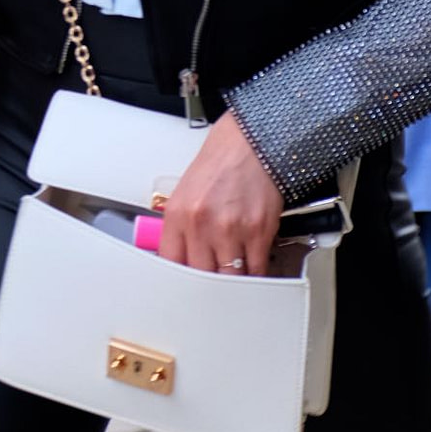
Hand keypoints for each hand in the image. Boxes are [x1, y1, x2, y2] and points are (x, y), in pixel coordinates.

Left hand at [158, 113, 283, 277]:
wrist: (251, 143)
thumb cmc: (221, 163)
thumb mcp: (186, 192)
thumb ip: (181, 228)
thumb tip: (180, 259)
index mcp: (178, 215)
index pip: (171, 264)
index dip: (179, 281)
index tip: (185, 288)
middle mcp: (202, 224)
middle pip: (200, 276)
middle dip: (206, 285)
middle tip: (212, 288)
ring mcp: (231, 229)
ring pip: (229, 277)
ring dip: (232, 281)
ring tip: (233, 278)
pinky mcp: (258, 231)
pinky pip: (256, 269)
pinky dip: (255, 275)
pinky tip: (252, 271)